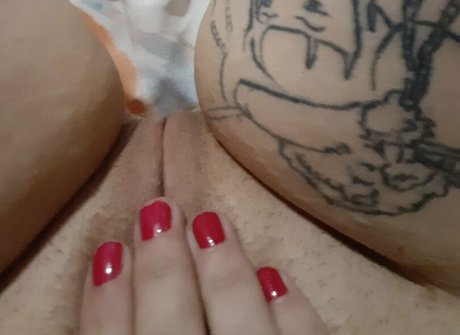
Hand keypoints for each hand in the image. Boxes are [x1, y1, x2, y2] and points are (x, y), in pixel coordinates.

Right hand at [79, 199, 327, 333]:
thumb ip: (120, 333)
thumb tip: (111, 275)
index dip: (105, 303)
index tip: (107, 249)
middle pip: (167, 328)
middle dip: (161, 267)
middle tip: (158, 206)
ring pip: (238, 327)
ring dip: (221, 272)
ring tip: (209, 219)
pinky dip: (290, 313)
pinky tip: (275, 276)